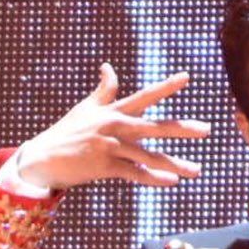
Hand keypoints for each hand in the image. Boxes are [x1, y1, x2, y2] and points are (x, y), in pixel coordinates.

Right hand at [7, 64, 209, 191]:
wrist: (42, 159)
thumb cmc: (66, 133)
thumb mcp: (85, 108)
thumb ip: (104, 90)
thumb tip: (108, 66)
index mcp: (112, 111)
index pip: (144, 96)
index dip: (165, 86)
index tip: (186, 77)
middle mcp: (114, 126)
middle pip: (154, 126)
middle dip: (181, 128)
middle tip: (206, 129)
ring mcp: (109, 146)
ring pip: (148, 156)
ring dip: (174, 163)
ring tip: (196, 170)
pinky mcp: (103, 166)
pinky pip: (134, 173)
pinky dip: (153, 178)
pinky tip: (172, 182)